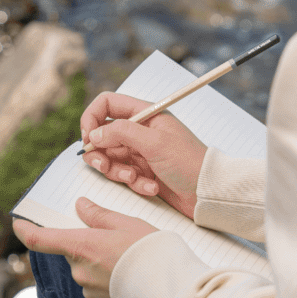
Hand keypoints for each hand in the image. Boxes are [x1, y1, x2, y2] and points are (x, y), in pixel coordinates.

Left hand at [12, 197, 156, 297]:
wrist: (170, 290)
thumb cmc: (149, 251)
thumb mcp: (126, 223)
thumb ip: (99, 215)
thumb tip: (80, 206)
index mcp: (81, 246)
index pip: (40, 239)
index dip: (24, 230)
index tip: (18, 223)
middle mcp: (79, 270)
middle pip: (72, 252)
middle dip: (87, 244)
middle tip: (114, 237)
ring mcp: (89, 290)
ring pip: (86, 269)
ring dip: (100, 262)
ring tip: (129, 258)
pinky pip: (98, 286)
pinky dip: (110, 278)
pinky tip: (131, 274)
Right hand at [81, 92, 207, 219]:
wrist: (208, 192)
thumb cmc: (190, 162)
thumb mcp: (154, 143)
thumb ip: (121, 133)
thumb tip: (94, 134)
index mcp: (146, 114)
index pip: (107, 104)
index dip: (92, 119)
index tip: (88, 138)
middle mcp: (141, 131)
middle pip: (103, 135)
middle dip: (100, 153)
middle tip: (104, 165)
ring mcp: (141, 152)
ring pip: (111, 158)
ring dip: (117, 171)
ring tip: (134, 178)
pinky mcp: (143, 173)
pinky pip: (124, 176)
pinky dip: (135, 183)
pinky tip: (152, 187)